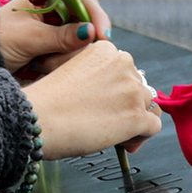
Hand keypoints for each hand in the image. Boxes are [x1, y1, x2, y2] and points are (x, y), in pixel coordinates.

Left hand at [0, 0, 111, 74]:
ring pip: (79, 42)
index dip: (95, 15)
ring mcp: (53, 31)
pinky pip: (68, 55)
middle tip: (79, 56)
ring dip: (69, 55)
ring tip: (45, 63)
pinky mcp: (51, 49)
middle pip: (85, 22)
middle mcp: (53, 12)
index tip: (102, 35)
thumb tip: (91, 32)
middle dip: (82, 40)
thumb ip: (60, 37)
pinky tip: (45, 68)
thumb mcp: (28, 38)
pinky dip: (62, 63)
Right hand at [21, 40, 162, 158]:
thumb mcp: (66, 70)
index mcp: (105, 50)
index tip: (104, 103)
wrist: (38, 119)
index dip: (116, 89)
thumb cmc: (45, 100)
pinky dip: (141, 136)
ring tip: (115, 134)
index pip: (125, 69)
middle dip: (126, 104)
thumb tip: (101, 88)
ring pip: (148, 105)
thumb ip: (90, 72)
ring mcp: (132, 90)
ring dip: (134, 119)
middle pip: (138, 86)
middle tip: (106, 120)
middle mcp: (123, 64)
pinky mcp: (137, 116)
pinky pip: (153, 126)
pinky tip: (123, 142)